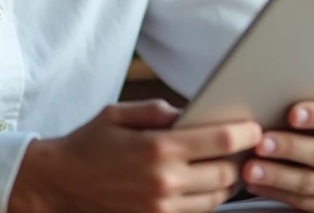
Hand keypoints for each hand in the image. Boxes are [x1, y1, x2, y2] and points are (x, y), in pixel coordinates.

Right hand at [9, 99, 262, 212]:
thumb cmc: (88, 145)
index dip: (245, 133)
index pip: (220, 140)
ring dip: (227, 182)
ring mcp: (161, 208)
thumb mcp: (119, 114)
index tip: (254, 128)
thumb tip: (191, 112)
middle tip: (244, 148)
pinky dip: (206, 199)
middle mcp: (164, 181)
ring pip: (216, 198)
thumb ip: (159, 110)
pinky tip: (203, 185)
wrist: (58, 184)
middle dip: (240, 159)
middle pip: (226, 173)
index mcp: (158, 148)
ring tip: (226, 166)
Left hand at [241, 101, 313, 212]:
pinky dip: (273, 191)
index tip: (290, 114)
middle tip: (260, 142)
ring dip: (275, 175)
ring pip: (308, 182)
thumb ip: (310, 110)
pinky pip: (300, 202)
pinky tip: (254, 183)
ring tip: (250, 168)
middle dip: (288, 147)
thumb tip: (271, 100)